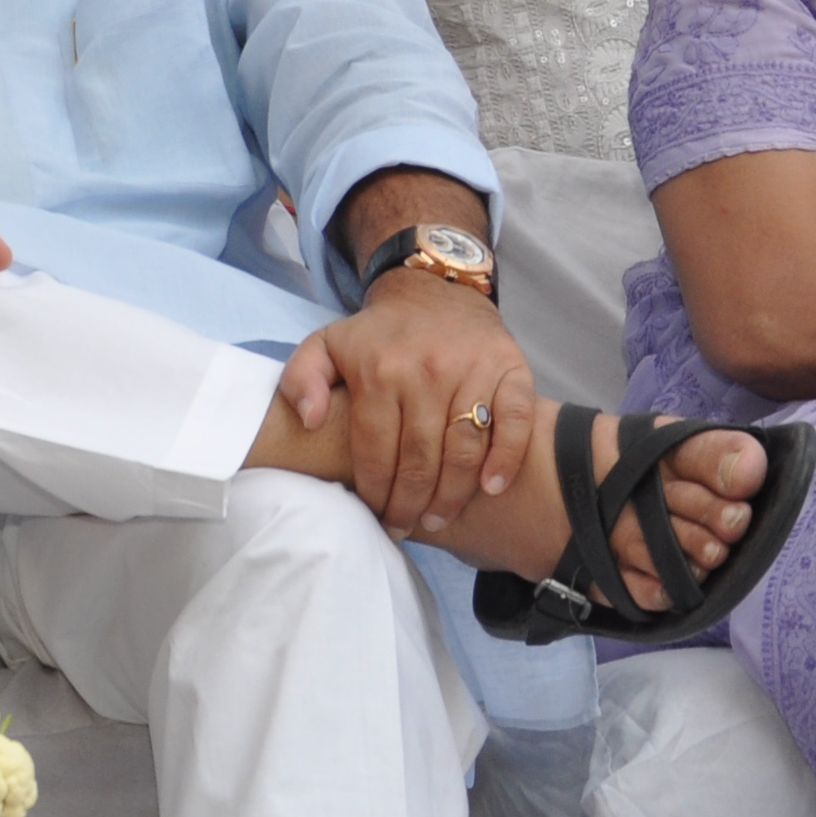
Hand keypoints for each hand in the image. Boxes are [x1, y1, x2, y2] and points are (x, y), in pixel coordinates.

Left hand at [278, 269, 539, 539]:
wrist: (436, 290)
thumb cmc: (379, 333)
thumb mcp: (325, 344)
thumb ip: (301, 379)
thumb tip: (307, 421)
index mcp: (379, 370)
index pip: (375, 449)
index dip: (374, 491)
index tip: (375, 515)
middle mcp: (427, 371)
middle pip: (420, 458)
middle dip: (410, 504)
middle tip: (405, 526)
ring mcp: (473, 370)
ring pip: (464, 449)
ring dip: (452, 495)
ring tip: (437, 519)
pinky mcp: (510, 369)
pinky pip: (514, 421)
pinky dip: (506, 458)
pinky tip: (492, 488)